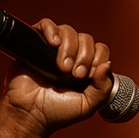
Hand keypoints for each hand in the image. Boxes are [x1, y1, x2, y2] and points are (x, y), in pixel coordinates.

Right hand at [0, 18, 113, 137]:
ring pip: (69, 31)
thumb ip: (102, 88)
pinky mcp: (36, 43)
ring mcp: (54, 49)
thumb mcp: (87, 106)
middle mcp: (72, 56)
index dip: (98, 59)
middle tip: (75, 75)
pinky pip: (47, 24)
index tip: (88, 76)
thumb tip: (107, 64)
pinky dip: (52, 30)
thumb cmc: (57, 112)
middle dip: (84, 57)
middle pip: (86, 39)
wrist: (31, 113)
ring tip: (62, 68)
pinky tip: (53, 44)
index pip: (100, 50)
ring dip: (69, 49)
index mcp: (86, 69)